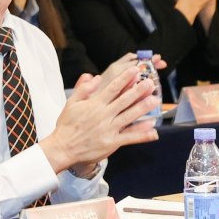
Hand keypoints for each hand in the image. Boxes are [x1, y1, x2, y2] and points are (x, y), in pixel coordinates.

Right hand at [40, 57, 159, 171]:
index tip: (135, 71)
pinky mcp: (112, 143)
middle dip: (138, 90)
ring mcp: (109, 129)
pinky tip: (153, 130)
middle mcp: (103, 115)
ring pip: (129, 116)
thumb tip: (94, 76)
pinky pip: (130, 137)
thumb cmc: (67, 125)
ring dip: (143, 108)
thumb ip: (83, 89)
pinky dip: (142, 134)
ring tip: (155, 100)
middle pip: (124, 100)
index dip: (124, 79)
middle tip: (150, 82)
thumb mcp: (71, 103)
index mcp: (94, 104)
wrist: (63, 148)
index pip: (112, 88)